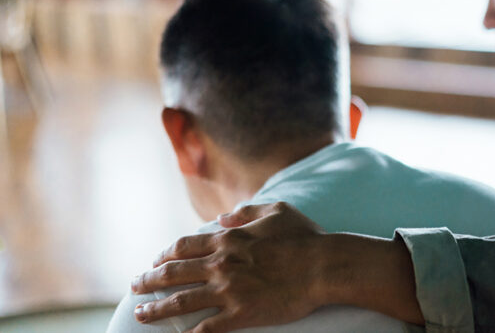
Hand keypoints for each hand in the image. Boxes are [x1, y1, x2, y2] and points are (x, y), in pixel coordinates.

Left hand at [131, 202, 326, 332]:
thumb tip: (223, 218)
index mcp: (227, 240)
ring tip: (141, 314)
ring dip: (156, 309)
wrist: (323, 266)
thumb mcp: (276, 211)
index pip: (183, 247)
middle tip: (135, 286)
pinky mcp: (240, 314)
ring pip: (180, 302)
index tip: (155, 261)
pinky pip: (206, 329)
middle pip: (173, 273)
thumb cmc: (304, 237)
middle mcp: (221, 264)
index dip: (164, 255)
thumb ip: (246, 212)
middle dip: (148, 281)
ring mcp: (228, 291)